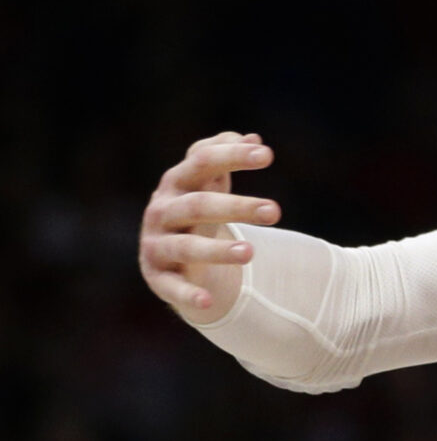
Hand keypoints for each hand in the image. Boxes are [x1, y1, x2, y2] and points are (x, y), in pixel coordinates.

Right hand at [138, 132, 280, 315]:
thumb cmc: (197, 208)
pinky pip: (172, 287)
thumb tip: (253, 138)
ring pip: (186, 247)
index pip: (202, 161)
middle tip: (275, 211)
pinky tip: (208, 302)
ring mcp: (157, 244)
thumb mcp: (210, 181)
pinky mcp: (157, 277)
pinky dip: (189, 294)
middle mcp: (162, 210)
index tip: (268, 155)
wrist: (170, 252)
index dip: (232, 156)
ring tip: (251, 252)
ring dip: (217, 250)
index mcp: (177, 182)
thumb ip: (225, 155)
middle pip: (198, 205)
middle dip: (236, 207)